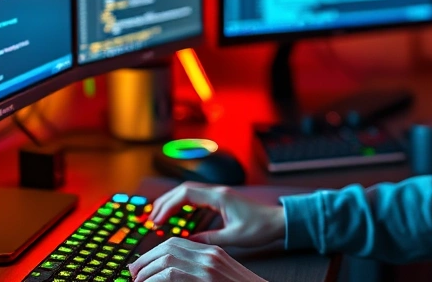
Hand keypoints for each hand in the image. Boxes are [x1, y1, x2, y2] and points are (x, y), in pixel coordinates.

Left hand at [128, 236, 265, 281]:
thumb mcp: (219, 277)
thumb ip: (197, 272)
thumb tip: (169, 275)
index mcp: (213, 252)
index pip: (176, 243)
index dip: (154, 252)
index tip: (142, 265)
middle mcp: (211, 255)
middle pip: (168, 247)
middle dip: (145, 260)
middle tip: (133, 273)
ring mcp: (209, 267)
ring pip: (166, 259)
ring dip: (146, 271)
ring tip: (138, 281)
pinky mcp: (206, 279)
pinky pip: (171, 275)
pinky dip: (154, 280)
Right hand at [148, 182, 285, 247]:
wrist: (278, 221)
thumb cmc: (260, 227)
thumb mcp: (233, 237)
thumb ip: (209, 239)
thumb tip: (188, 242)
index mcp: (219, 197)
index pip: (186, 194)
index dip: (168, 205)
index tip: (158, 219)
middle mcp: (218, 192)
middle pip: (184, 190)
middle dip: (166, 202)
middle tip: (153, 218)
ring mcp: (220, 195)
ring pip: (190, 193)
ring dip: (174, 202)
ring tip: (161, 216)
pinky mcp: (222, 200)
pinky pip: (197, 198)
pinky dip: (184, 205)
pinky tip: (179, 216)